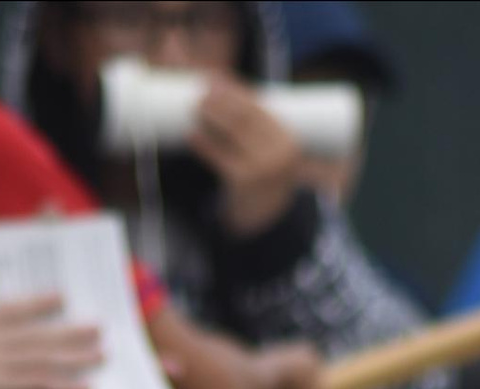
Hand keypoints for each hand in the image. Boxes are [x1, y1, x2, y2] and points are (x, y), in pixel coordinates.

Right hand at [0, 298, 104, 388]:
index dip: (37, 303)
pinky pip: (38, 386)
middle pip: (36, 332)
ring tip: (102, 354)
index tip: (59, 297)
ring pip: (44, 356)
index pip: (9, 309)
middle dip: (69, 330)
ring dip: (76, 356)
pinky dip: (64, 388)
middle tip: (97, 327)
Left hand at [189, 75, 306, 236]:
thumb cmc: (262, 172)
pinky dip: (205, 145)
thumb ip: (250, 121)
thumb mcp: (266, 146)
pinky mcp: (244, 182)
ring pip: (232, 134)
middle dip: (222, 101)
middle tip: (202, 90)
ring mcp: (262, 168)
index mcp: (287, 137)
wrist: (266, 217)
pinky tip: (192, 134)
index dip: (235, 91)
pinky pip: (220, 159)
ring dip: (212, 116)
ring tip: (196, 105)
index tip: (216, 79)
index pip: (257, 107)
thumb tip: (220, 86)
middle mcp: (278, 152)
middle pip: (244, 117)